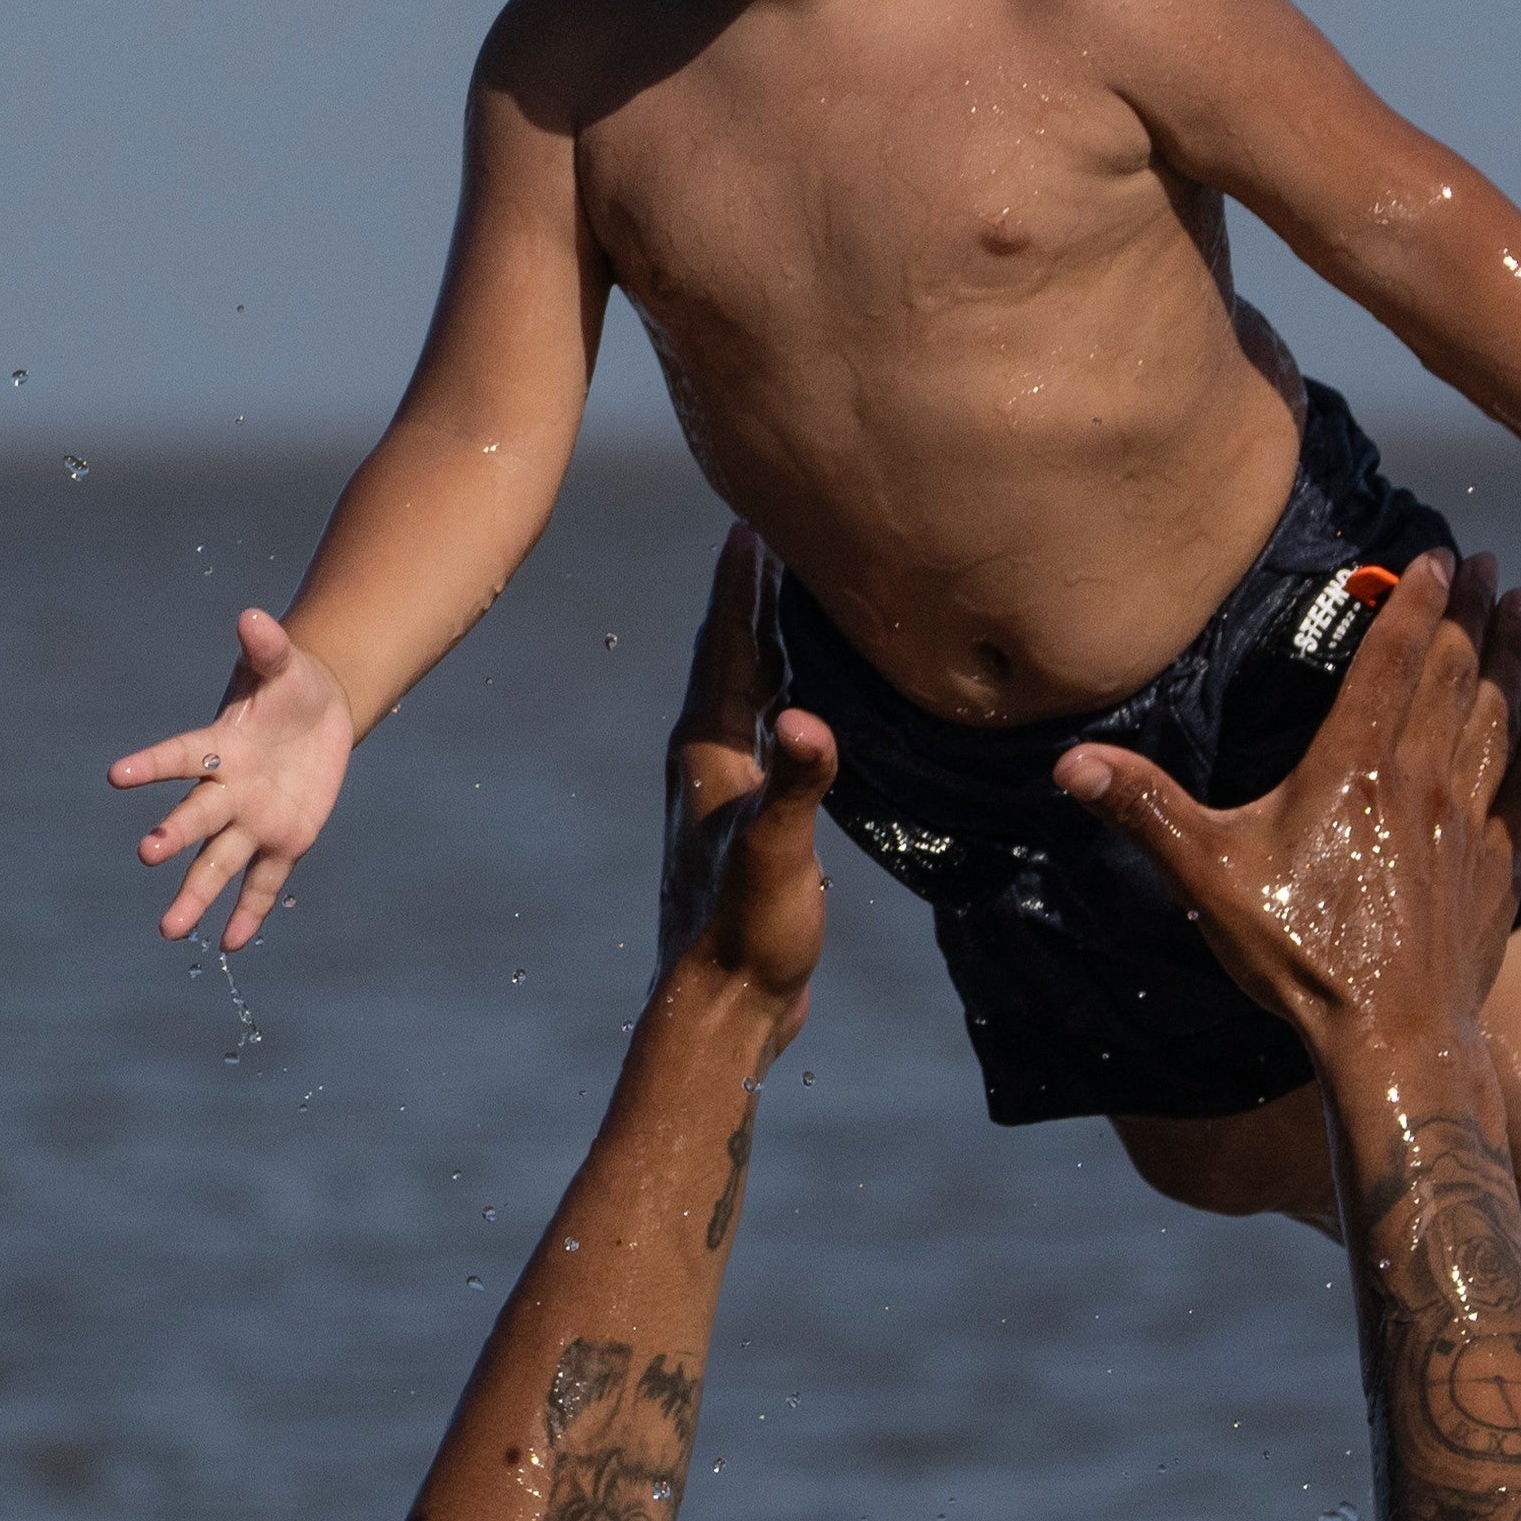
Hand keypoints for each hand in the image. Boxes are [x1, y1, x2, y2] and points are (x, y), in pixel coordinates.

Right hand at [105, 611, 360, 949]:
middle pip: (197, 816)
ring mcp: (252, 820)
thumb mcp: (283, 663)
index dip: (152, 764)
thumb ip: (266, 646)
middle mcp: (227, 789)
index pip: (182, 755)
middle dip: (175, 835)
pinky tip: (230, 945)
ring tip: (170, 931)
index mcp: (221, 745)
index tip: (116, 775)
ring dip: (195, 895)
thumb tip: (253, 617)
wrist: (317, 712)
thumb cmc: (289, 683)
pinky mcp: (283, 841)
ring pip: (219, 862)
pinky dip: (249, 912)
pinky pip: (264, 881)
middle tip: (148, 854)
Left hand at [654, 539, 838, 1009]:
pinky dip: (787, 692)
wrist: (723, 1009)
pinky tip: (813, 696)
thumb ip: (796, 787)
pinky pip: (766, 727)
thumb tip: (808, 721)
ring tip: (801, 591)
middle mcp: (706, 755)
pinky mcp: (747, 816)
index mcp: (707, 746)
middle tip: (781, 525)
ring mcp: (724, 786)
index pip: (726, 637)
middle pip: (732, 649)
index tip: (753, 511)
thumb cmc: (745, 931)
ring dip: (771, 637)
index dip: (740, 576)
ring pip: (748, 688)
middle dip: (754, 589)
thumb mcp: (777, 854)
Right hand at [1057, 551, 1520, 1062]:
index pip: (1391, 661)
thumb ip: (1145, 810)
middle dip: (1470, 609)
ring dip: (1511, 651)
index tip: (1436, 556)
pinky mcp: (1498, 862)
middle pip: (1453, 672)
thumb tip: (1070, 762)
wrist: (1393, 1038)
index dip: (1414, 603)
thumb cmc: (1298, 958)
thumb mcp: (1206, 879)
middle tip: (1484, 561)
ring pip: (1498, 711)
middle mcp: (1420, 776)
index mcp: (1353, 766)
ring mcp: (1469, 818)